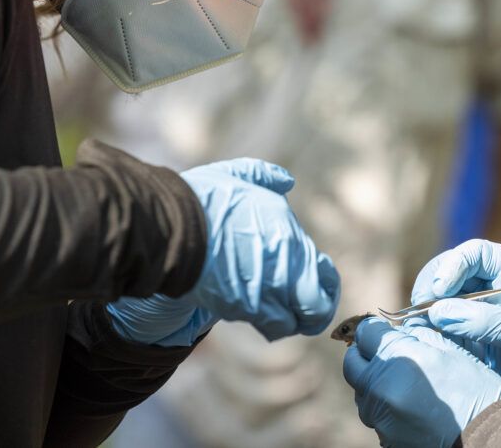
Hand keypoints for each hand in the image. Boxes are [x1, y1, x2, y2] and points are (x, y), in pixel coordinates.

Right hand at [108, 158, 339, 344]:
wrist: (174, 229)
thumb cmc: (203, 199)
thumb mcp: (237, 174)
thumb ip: (265, 176)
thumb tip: (287, 181)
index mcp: (289, 235)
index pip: (323, 271)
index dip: (325, 280)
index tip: (318, 279)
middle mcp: (287, 266)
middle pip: (318, 306)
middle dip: (318, 310)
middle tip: (310, 309)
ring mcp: (268, 290)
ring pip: (296, 322)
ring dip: (293, 320)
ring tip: (286, 314)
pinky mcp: (246, 308)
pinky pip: (272, 327)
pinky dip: (272, 325)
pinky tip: (264, 314)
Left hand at [343, 318, 500, 447]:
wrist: (491, 440)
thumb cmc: (477, 392)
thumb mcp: (449, 351)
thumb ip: (415, 335)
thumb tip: (394, 331)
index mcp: (399, 360)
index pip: (366, 333)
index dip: (375, 328)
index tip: (384, 330)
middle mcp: (380, 389)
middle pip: (353, 362)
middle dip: (366, 354)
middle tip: (388, 353)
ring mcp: (380, 418)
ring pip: (362, 390)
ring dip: (374, 381)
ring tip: (404, 383)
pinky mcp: (384, 439)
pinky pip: (375, 414)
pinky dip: (385, 406)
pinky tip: (411, 406)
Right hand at [416, 240, 500, 436]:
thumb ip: (486, 321)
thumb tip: (439, 312)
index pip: (478, 254)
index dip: (455, 264)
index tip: (440, 288)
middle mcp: (494, 289)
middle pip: (453, 273)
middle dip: (433, 285)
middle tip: (421, 306)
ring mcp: (479, 315)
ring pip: (443, 301)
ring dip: (427, 310)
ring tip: (418, 326)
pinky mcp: (469, 341)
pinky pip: (442, 330)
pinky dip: (430, 333)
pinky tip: (424, 340)